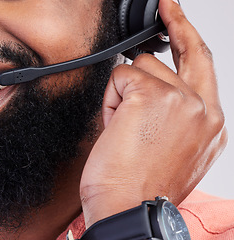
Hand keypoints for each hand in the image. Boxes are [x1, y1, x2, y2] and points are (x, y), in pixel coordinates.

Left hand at [79, 0, 227, 227]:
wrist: (128, 208)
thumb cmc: (143, 185)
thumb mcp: (174, 151)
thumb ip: (175, 116)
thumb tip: (156, 89)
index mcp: (211, 125)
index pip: (204, 68)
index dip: (192, 40)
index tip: (181, 21)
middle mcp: (204, 109)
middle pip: (187, 52)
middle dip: (177, 25)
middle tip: (167, 6)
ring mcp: (181, 100)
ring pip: (143, 66)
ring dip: (125, 92)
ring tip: (124, 127)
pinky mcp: (151, 95)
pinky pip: (120, 78)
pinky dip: (111, 100)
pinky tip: (115, 126)